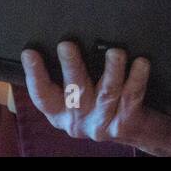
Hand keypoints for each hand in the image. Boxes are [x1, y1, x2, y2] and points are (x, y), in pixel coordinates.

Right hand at [20, 42, 170, 155]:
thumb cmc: (105, 103)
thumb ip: (69, 76)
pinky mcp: (125, 123)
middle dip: (71, 67)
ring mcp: (101, 124)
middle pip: (74, 91)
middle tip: (67, 45)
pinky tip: (141, 63)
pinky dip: (137, 78)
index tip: (29, 52)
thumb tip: (54, 39)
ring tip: (115, 52)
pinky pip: (131, 96)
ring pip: (106, 93)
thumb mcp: (81, 95)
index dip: (34, 75)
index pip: (42, 96)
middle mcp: (78, 121)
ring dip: (111, 71)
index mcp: (61, 112)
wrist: (139, 132)